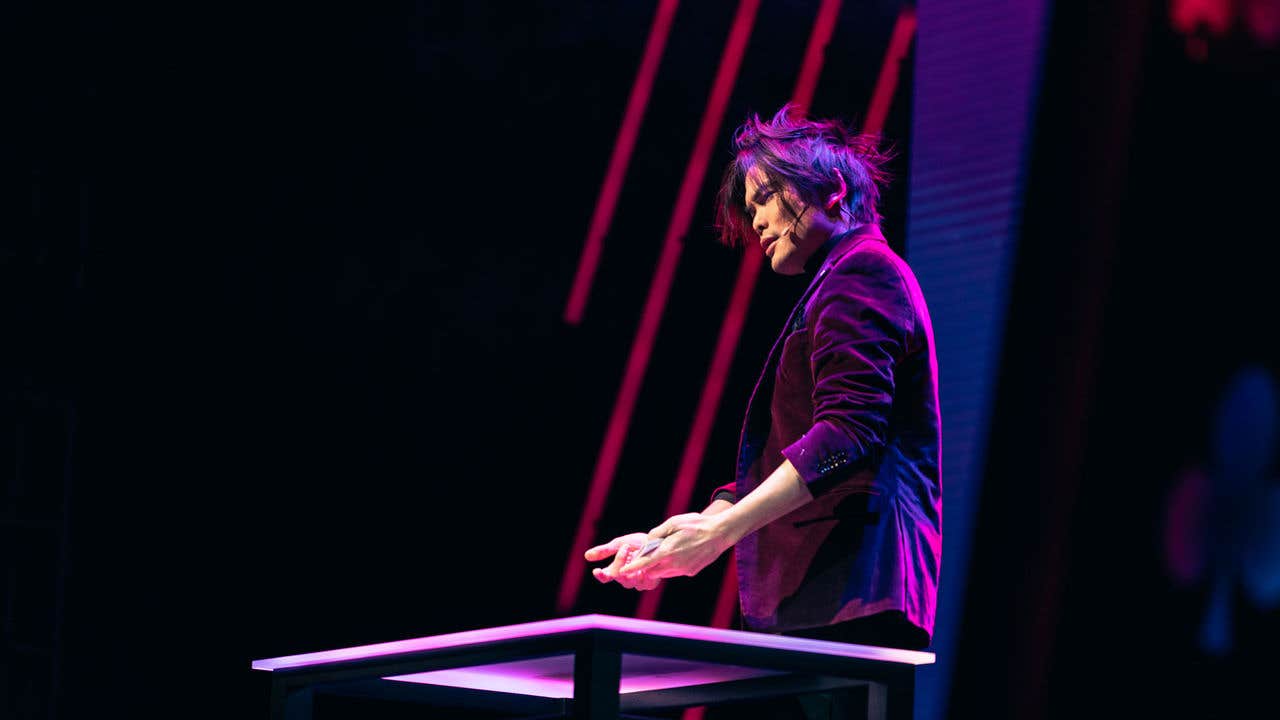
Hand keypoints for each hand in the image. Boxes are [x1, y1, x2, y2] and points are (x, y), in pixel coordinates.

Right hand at [584, 533, 661, 590]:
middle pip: (617, 577)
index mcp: (616, 569)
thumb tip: (586, 556)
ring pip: (629, 581)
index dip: (601, 575)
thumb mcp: (620, 543)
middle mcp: (626, 578)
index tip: (597, 570)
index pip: (605, 577)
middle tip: (625, 547)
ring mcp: (638, 582)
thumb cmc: (639, 543)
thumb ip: (605, 551)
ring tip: (636, 553)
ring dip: (632, 566)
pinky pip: (644, 583)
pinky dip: (644, 572)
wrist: (660, 542)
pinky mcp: (650, 583)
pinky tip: (645, 565)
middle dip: (619, 562)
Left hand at [618, 512, 734, 581]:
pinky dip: (672, 566)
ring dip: (660, 566)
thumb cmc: (696, 525)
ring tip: (668, 551)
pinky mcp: (691, 572)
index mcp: (667, 551)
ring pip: (664, 573)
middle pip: (652, 571)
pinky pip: (676, 572)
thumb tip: (647, 542)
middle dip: (647, 566)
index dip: (632, 568)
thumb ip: (657, 533)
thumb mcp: (673, 522)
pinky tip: (681, 553)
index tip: (622, 572)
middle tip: (649, 554)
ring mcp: (683, 570)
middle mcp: (674, 564)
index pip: (644, 563)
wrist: (720, 533)